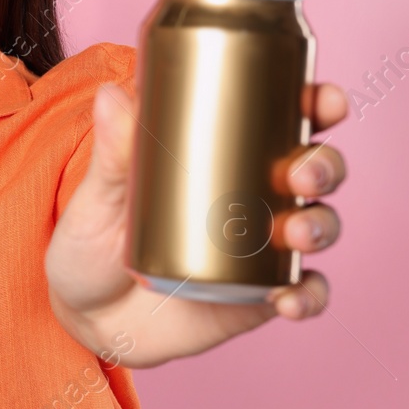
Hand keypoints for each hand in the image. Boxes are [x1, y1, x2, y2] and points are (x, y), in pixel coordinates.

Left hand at [44, 81, 347, 368]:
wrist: (85, 314)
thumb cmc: (92, 241)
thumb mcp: (99, 196)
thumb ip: (110, 153)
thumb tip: (110, 94)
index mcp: (224, 154)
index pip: (282, 119)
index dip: (314, 105)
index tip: (322, 100)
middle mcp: (255, 196)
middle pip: (313, 170)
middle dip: (323, 165)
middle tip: (302, 173)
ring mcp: (262, 247)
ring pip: (318, 226)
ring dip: (321, 225)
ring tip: (297, 232)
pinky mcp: (260, 296)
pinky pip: (303, 293)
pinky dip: (307, 295)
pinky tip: (291, 298)